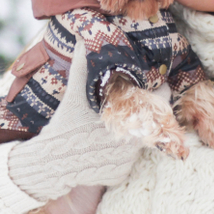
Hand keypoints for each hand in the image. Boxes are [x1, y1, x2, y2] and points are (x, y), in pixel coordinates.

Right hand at [7, 40, 141, 201]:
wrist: (53, 161)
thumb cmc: (67, 123)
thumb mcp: (75, 92)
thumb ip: (81, 65)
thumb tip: (82, 38)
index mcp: (132, 118)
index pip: (160, 100)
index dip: (154, 90)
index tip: (146, 85)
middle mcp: (135, 142)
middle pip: (149, 121)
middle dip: (140, 112)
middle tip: (124, 105)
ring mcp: (127, 161)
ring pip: (136, 142)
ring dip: (129, 133)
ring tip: (105, 126)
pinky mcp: (117, 175)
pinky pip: (122, 162)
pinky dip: (114, 155)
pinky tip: (97, 147)